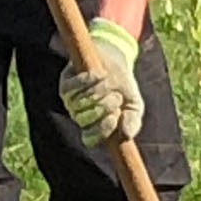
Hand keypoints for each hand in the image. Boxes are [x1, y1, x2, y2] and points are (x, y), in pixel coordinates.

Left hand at [58, 19, 143, 146]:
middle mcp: (80, 117)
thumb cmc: (124, 87)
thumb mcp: (134, 105)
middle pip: (84, 120)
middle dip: (104, 107)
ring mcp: (71, 102)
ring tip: (109, 81)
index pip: (90, 139)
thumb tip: (127, 135)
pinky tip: (99, 74)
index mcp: (96, 126)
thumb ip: (133, 121)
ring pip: (80, 103)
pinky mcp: (65, 85)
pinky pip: (73, 88)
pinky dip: (88, 81)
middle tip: (117, 96)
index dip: (101, 130)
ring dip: (98, 91)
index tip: (115, 117)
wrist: (115, 61)